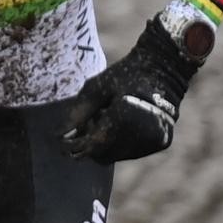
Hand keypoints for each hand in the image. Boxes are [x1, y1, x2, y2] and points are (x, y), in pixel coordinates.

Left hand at [61, 19, 199, 163]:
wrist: (165, 66)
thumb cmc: (125, 73)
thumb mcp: (96, 88)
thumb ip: (77, 113)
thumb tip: (58, 136)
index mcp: (124, 119)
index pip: (92, 146)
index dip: (74, 147)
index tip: (61, 144)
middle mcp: (141, 134)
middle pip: (103, 155)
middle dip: (91, 144)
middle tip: (89, 122)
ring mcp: (153, 140)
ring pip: (117, 155)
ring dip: (107, 143)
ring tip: (110, 116)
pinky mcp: (161, 142)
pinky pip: (132, 151)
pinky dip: (122, 142)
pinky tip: (125, 121)